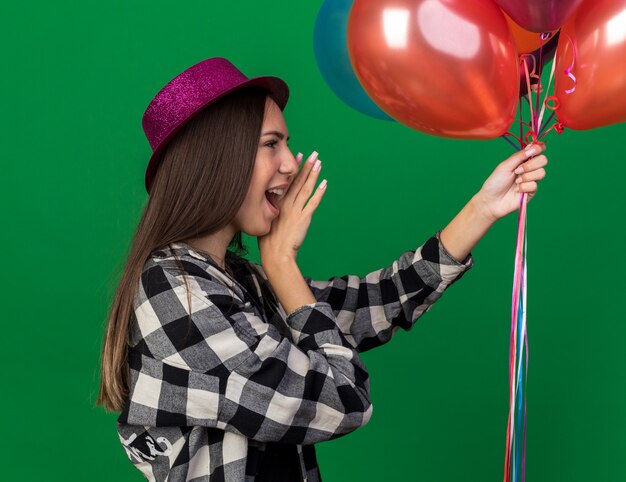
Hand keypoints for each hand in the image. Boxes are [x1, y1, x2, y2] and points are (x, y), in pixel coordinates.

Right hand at [258, 151, 327, 266]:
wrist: (275, 253)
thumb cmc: (268, 241)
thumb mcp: (266, 221)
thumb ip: (272, 210)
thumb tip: (275, 206)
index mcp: (276, 203)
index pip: (286, 181)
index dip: (294, 168)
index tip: (298, 156)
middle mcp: (285, 204)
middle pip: (297, 181)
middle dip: (306, 166)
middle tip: (313, 154)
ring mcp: (295, 210)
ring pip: (305, 188)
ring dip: (313, 174)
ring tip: (319, 163)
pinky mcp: (303, 219)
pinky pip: (313, 203)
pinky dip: (319, 193)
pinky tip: (324, 183)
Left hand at [474, 142, 547, 221]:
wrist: (491, 200)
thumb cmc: (495, 182)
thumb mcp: (505, 166)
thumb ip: (519, 156)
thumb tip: (532, 146)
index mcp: (522, 160)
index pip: (537, 150)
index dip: (539, 148)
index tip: (534, 150)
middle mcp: (528, 169)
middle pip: (543, 160)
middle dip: (531, 164)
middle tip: (517, 170)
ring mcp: (531, 180)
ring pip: (541, 173)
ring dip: (526, 177)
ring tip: (516, 181)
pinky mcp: (531, 192)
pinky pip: (535, 185)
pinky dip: (524, 187)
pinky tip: (516, 190)